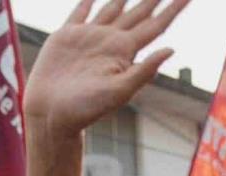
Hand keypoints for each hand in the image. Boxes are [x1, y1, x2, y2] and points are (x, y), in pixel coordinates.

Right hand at [23, 0, 188, 144]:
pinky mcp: (66, 37)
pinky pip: (80, 12)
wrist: (52, 115)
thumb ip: (144, 70)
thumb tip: (172, 49)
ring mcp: (89, 37)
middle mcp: (110, 42)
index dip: (173, 9)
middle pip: (138, 13)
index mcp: (125, 53)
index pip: (155, 26)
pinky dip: (87, 1)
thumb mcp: (119, 91)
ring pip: (112, 8)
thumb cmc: (86, 109)